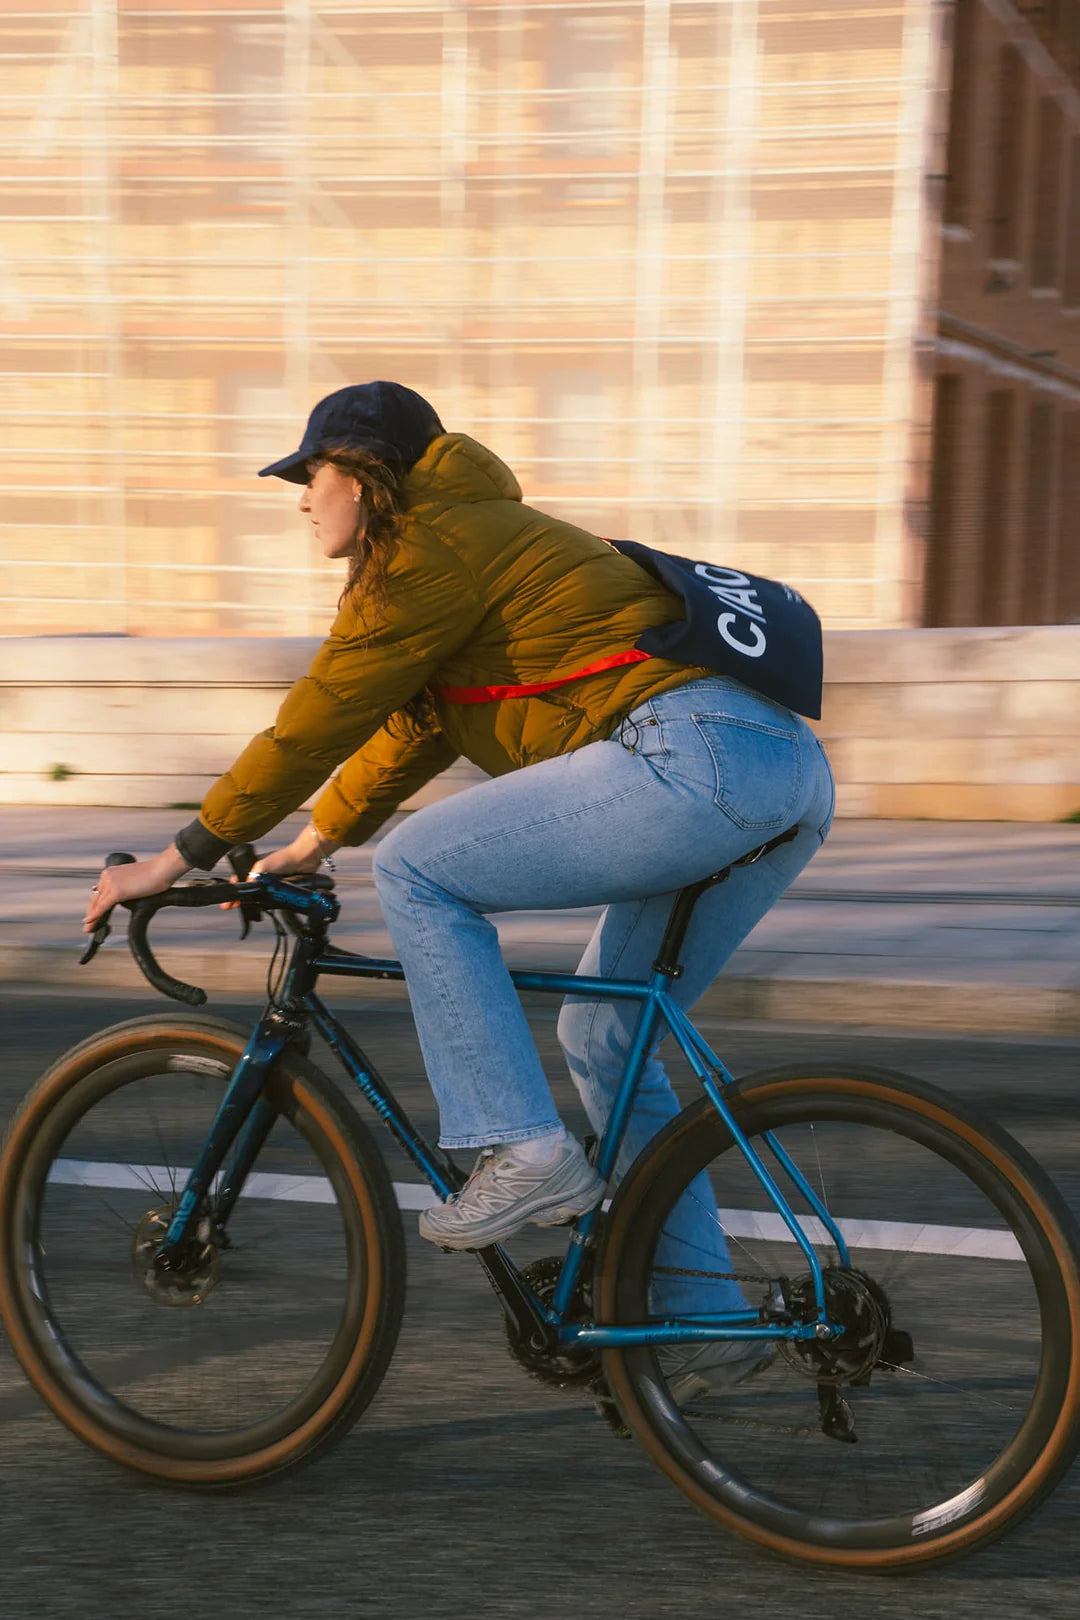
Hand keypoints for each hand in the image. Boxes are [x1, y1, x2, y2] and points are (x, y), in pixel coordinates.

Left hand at [83, 846, 190, 932]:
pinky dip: (95, 916)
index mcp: (111, 872)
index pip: (99, 892)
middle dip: (91, 912)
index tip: (92, 914)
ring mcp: (111, 883)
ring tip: (89, 928)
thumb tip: (123, 900)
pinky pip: (102, 907)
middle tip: (87, 924)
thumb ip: (125, 889)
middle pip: (96, 898)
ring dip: (92, 917)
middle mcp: (108, 876)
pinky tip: (90, 922)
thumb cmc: (154, 875)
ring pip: (97, 904)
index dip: (94, 905)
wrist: (162, 870)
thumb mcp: (134, 882)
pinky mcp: (116, 892)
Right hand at [221, 829, 335, 909]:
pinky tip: (263, 907)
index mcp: (255, 868)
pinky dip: (267, 903)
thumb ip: (252, 876)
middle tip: (233, 907)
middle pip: (248, 890)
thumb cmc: (284, 857)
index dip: (233, 891)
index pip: (239, 881)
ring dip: (253, 902)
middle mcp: (262, 875)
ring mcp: (272, 882)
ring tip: (246, 909)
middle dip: (240, 898)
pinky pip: (272, 898)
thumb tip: (246, 889)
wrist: (304, 859)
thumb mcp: (262, 865)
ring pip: (259, 895)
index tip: (228, 902)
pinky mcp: (281, 888)